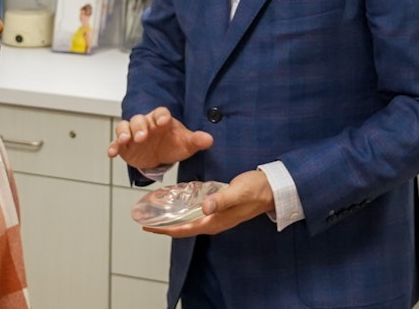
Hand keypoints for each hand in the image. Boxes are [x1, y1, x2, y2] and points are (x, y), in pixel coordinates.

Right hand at [106, 106, 212, 169]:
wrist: (161, 155)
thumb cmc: (174, 143)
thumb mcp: (186, 144)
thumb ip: (196, 140)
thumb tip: (209, 140)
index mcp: (161, 119)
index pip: (160, 113)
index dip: (161, 115)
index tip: (163, 121)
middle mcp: (145, 123)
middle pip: (139, 119)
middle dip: (140, 126)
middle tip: (142, 136)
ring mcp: (133, 133)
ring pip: (124, 126)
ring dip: (123, 132)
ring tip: (124, 140)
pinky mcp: (124, 146)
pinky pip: (116, 143)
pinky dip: (113, 146)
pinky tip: (112, 153)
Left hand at [142, 169, 274, 237]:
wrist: (272, 189)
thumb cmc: (255, 190)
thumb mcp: (237, 192)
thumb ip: (221, 200)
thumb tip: (204, 208)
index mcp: (215, 222)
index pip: (184, 229)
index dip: (165, 229)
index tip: (148, 227)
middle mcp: (213, 222)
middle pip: (183, 227)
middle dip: (164, 225)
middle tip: (146, 220)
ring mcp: (216, 216)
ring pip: (189, 220)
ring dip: (173, 218)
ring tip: (156, 212)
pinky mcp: (218, 208)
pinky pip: (197, 212)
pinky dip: (184, 209)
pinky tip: (177, 201)